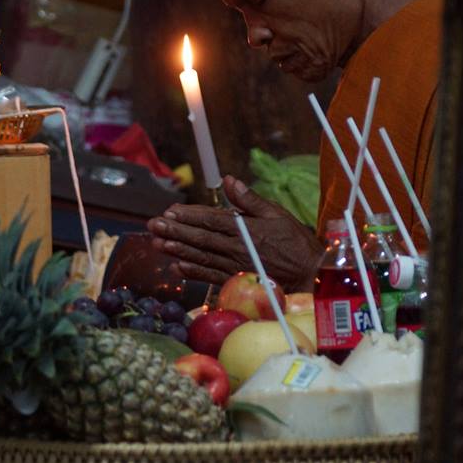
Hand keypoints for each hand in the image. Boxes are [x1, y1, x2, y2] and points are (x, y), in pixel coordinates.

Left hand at [147, 174, 322, 292]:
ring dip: (177, 250)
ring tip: (157, 244)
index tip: (169, 211)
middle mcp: (235, 248)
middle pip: (199, 238)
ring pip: (200, 257)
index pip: (210, 220)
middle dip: (174, 231)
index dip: (188, 216)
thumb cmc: (295, 241)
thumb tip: (229, 181)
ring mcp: (234, 266)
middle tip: (153, 226)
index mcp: (244, 229)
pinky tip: (177, 268)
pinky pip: (210, 276)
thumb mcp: (276, 213)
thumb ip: (249, 200)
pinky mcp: (236, 281)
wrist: (309, 275)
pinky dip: (193, 272)